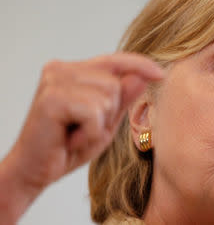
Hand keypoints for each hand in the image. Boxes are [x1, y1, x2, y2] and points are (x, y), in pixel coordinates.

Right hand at [0, 53, 163, 216]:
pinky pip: (95, 113)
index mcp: (74, 71)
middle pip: (115, 82)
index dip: (140, 65)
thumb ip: (122, 99)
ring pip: (108, 97)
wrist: (34, 171)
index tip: (161, 74)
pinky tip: (70, 140)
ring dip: (99, 124)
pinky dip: (90, 133)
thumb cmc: (69, 145)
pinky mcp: (51, 99)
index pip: (114, 60)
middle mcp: (62, 69)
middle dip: (109, 112)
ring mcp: (55, 81)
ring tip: (76, 133)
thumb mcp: (106, 121)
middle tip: (83, 128)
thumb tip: (141, 77)